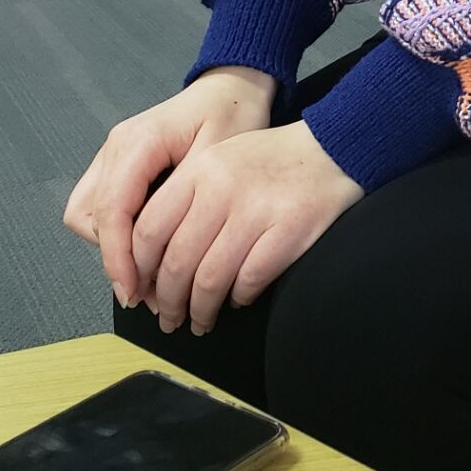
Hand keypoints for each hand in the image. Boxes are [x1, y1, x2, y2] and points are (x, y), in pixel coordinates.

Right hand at [63, 68, 276, 308]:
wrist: (232, 87)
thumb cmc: (233, 116)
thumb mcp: (220, 157)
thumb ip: (186, 204)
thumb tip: (165, 259)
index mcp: (138, 142)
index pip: (112, 210)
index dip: (118, 258)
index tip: (134, 294)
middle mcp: (114, 147)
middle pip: (88, 217)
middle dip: (114, 256)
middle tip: (151, 288)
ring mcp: (111, 154)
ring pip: (87, 214)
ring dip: (112, 246)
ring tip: (152, 271)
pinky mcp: (117, 164)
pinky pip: (101, 206)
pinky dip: (117, 232)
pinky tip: (151, 247)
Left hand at [131, 120, 364, 334]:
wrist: (332, 148)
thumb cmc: (272, 160)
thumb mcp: (219, 159)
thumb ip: (183, 198)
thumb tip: (152, 260)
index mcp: (200, 169)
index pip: (149, 230)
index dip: (138, 270)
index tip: (140, 290)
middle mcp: (222, 188)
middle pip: (177, 262)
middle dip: (167, 302)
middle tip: (168, 318)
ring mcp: (256, 210)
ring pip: (210, 280)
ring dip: (200, 310)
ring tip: (199, 322)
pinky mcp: (288, 230)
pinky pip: (249, 281)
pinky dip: (238, 298)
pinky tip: (238, 300)